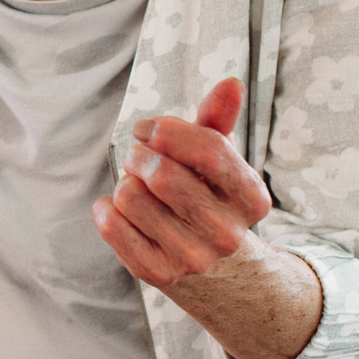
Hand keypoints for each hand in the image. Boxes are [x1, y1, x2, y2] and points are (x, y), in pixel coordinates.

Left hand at [93, 78, 271, 288]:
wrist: (212, 269)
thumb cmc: (208, 195)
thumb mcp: (219, 159)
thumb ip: (219, 121)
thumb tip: (229, 83)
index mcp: (252, 198)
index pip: (210, 149)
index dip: (167, 130)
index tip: (147, 129)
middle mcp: (228, 234)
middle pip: (163, 174)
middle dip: (139, 155)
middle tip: (138, 158)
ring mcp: (194, 258)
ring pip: (130, 197)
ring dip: (124, 183)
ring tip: (137, 188)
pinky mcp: (158, 274)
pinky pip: (113, 225)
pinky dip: (106, 209)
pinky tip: (119, 209)